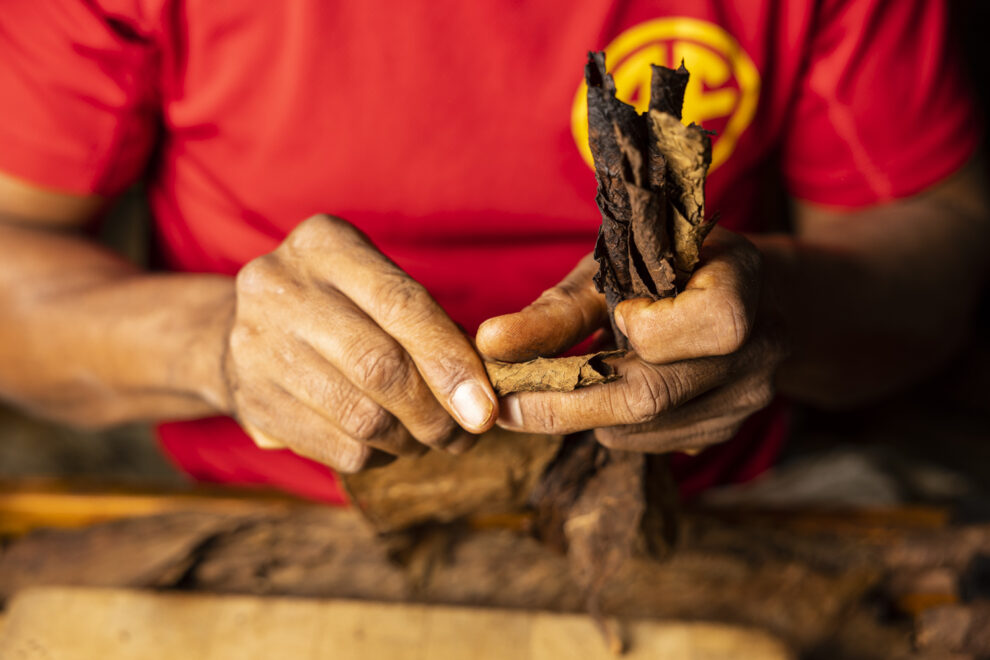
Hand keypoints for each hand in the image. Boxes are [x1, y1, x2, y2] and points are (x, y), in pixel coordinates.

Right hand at [221, 215, 497, 471]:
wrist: (233, 328)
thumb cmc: (336, 305)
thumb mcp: (372, 284)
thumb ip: (425, 322)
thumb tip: (481, 390)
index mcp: (324, 244)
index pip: (401, 304)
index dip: (450, 360)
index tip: (485, 406)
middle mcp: (280, 288)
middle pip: (380, 367)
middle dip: (436, 412)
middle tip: (467, 433)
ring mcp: (255, 346)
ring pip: (362, 417)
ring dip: (412, 441)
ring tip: (431, 439)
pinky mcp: (250, 402)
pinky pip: (339, 448)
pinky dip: (379, 456)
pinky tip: (388, 445)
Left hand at [476, 228, 787, 453]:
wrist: (725, 289)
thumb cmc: (658, 264)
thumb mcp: (612, 269)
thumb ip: (557, 311)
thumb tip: (489, 345)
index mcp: (741, 283)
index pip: (708, 324)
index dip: (651, 327)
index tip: (616, 315)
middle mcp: (759, 347)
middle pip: (655, 395)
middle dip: (567, 404)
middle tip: (505, 406)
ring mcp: (747, 397)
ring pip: (644, 430)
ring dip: (586, 415)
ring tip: (549, 388)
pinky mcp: (725, 429)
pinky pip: (653, 443)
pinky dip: (611, 424)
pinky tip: (601, 393)